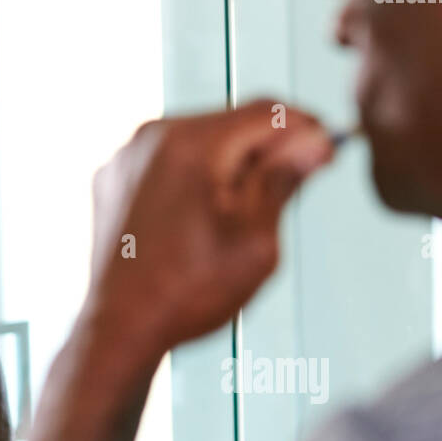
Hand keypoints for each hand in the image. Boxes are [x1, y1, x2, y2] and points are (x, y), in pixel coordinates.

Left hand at [84, 100, 333, 361]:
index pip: (266, 110)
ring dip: (229, 162)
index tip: (327, 150)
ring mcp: (126, 156)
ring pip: (199, 139)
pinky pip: (166, 160)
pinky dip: (193, 176)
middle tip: (296, 184)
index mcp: (190, 144)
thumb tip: (312, 144)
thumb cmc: (186, 293)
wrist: (120, 329)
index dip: (307, 128)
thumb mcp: (256, 239)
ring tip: (242, 214)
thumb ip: (284, 180)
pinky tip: (203, 217)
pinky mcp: (114, 177)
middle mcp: (151, 137)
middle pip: (230, 121)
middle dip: (268, 147)